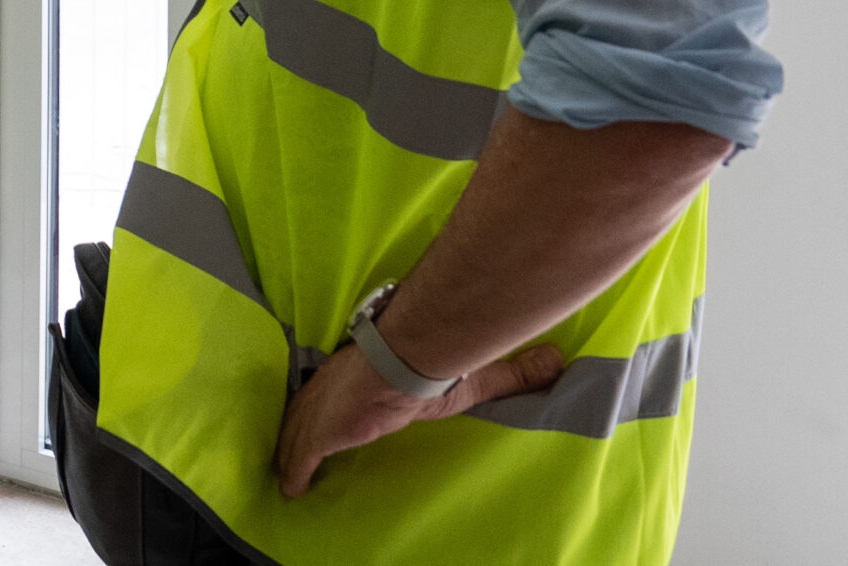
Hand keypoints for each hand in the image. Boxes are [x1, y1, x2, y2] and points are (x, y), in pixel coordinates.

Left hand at [273, 335, 561, 496]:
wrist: (406, 359)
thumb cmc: (432, 366)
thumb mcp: (472, 379)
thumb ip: (510, 375)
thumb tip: (560, 359)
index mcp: (365, 377)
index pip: (343, 392)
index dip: (337, 404)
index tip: (334, 414)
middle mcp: (337, 390)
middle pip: (313, 411)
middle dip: (305, 425)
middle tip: (296, 445)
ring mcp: (323, 409)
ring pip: (301, 432)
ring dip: (293, 447)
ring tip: (287, 468)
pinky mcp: (318, 430)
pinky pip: (300, 455)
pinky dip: (294, 469)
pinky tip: (289, 487)